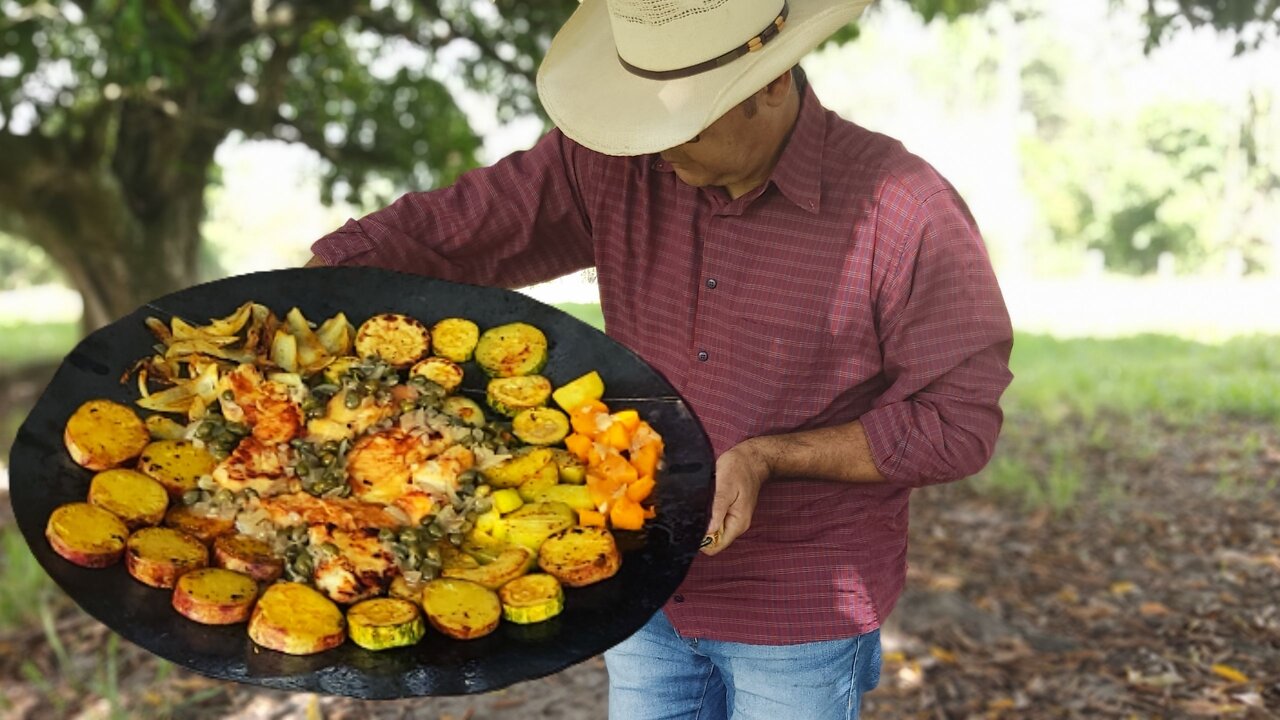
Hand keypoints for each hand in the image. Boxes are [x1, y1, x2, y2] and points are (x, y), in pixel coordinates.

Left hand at [702, 439, 771, 555]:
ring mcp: (733, 519)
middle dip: (701, 529)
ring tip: (701, 503)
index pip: (716, 546)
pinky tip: (705, 501)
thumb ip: (717, 511)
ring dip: (704, 520)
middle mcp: (736, 525)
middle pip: (713, 540)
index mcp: (737, 523)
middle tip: (694, 511)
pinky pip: (715, 520)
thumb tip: (708, 532)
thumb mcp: (725, 488)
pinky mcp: (730, 511)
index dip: (701, 540)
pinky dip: (707, 513)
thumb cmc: (738, 469)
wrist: (751, 459)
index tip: (692, 526)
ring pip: (712, 530)